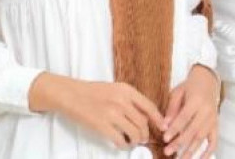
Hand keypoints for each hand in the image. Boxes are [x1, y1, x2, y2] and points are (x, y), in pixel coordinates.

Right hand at [28, 73, 165, 148]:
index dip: (158, 118)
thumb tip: (144, 116)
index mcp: (126, 90)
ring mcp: (112, 114)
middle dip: (146, 133)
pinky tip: (123, 145)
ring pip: (134, 132)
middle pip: (142, 122)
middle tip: (144, 138)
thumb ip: (129, 100)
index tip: (163, 126)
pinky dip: (124, 145)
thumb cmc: (93, 92)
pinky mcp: (101, 126)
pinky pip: (119, 140)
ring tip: (134, 142)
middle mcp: (122, 101)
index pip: (149, 106)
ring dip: (136, 140)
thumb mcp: (115, 89)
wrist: (71, 94)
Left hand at [162, 64, 218, 157]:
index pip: (184, 118)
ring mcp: (213, 119)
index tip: (165, 138)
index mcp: (196, 100)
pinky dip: (209, 152)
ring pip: (202, 137)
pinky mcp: (216, 124)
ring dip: (191, 151)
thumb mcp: (178, 92)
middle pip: (193, 130)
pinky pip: (214, 140)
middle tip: (168, 151)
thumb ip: (171, 109)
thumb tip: (164, 126)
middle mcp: (207, 110)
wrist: (208, 79)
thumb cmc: (191, 85)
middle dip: (180, 143)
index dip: (174, 129)